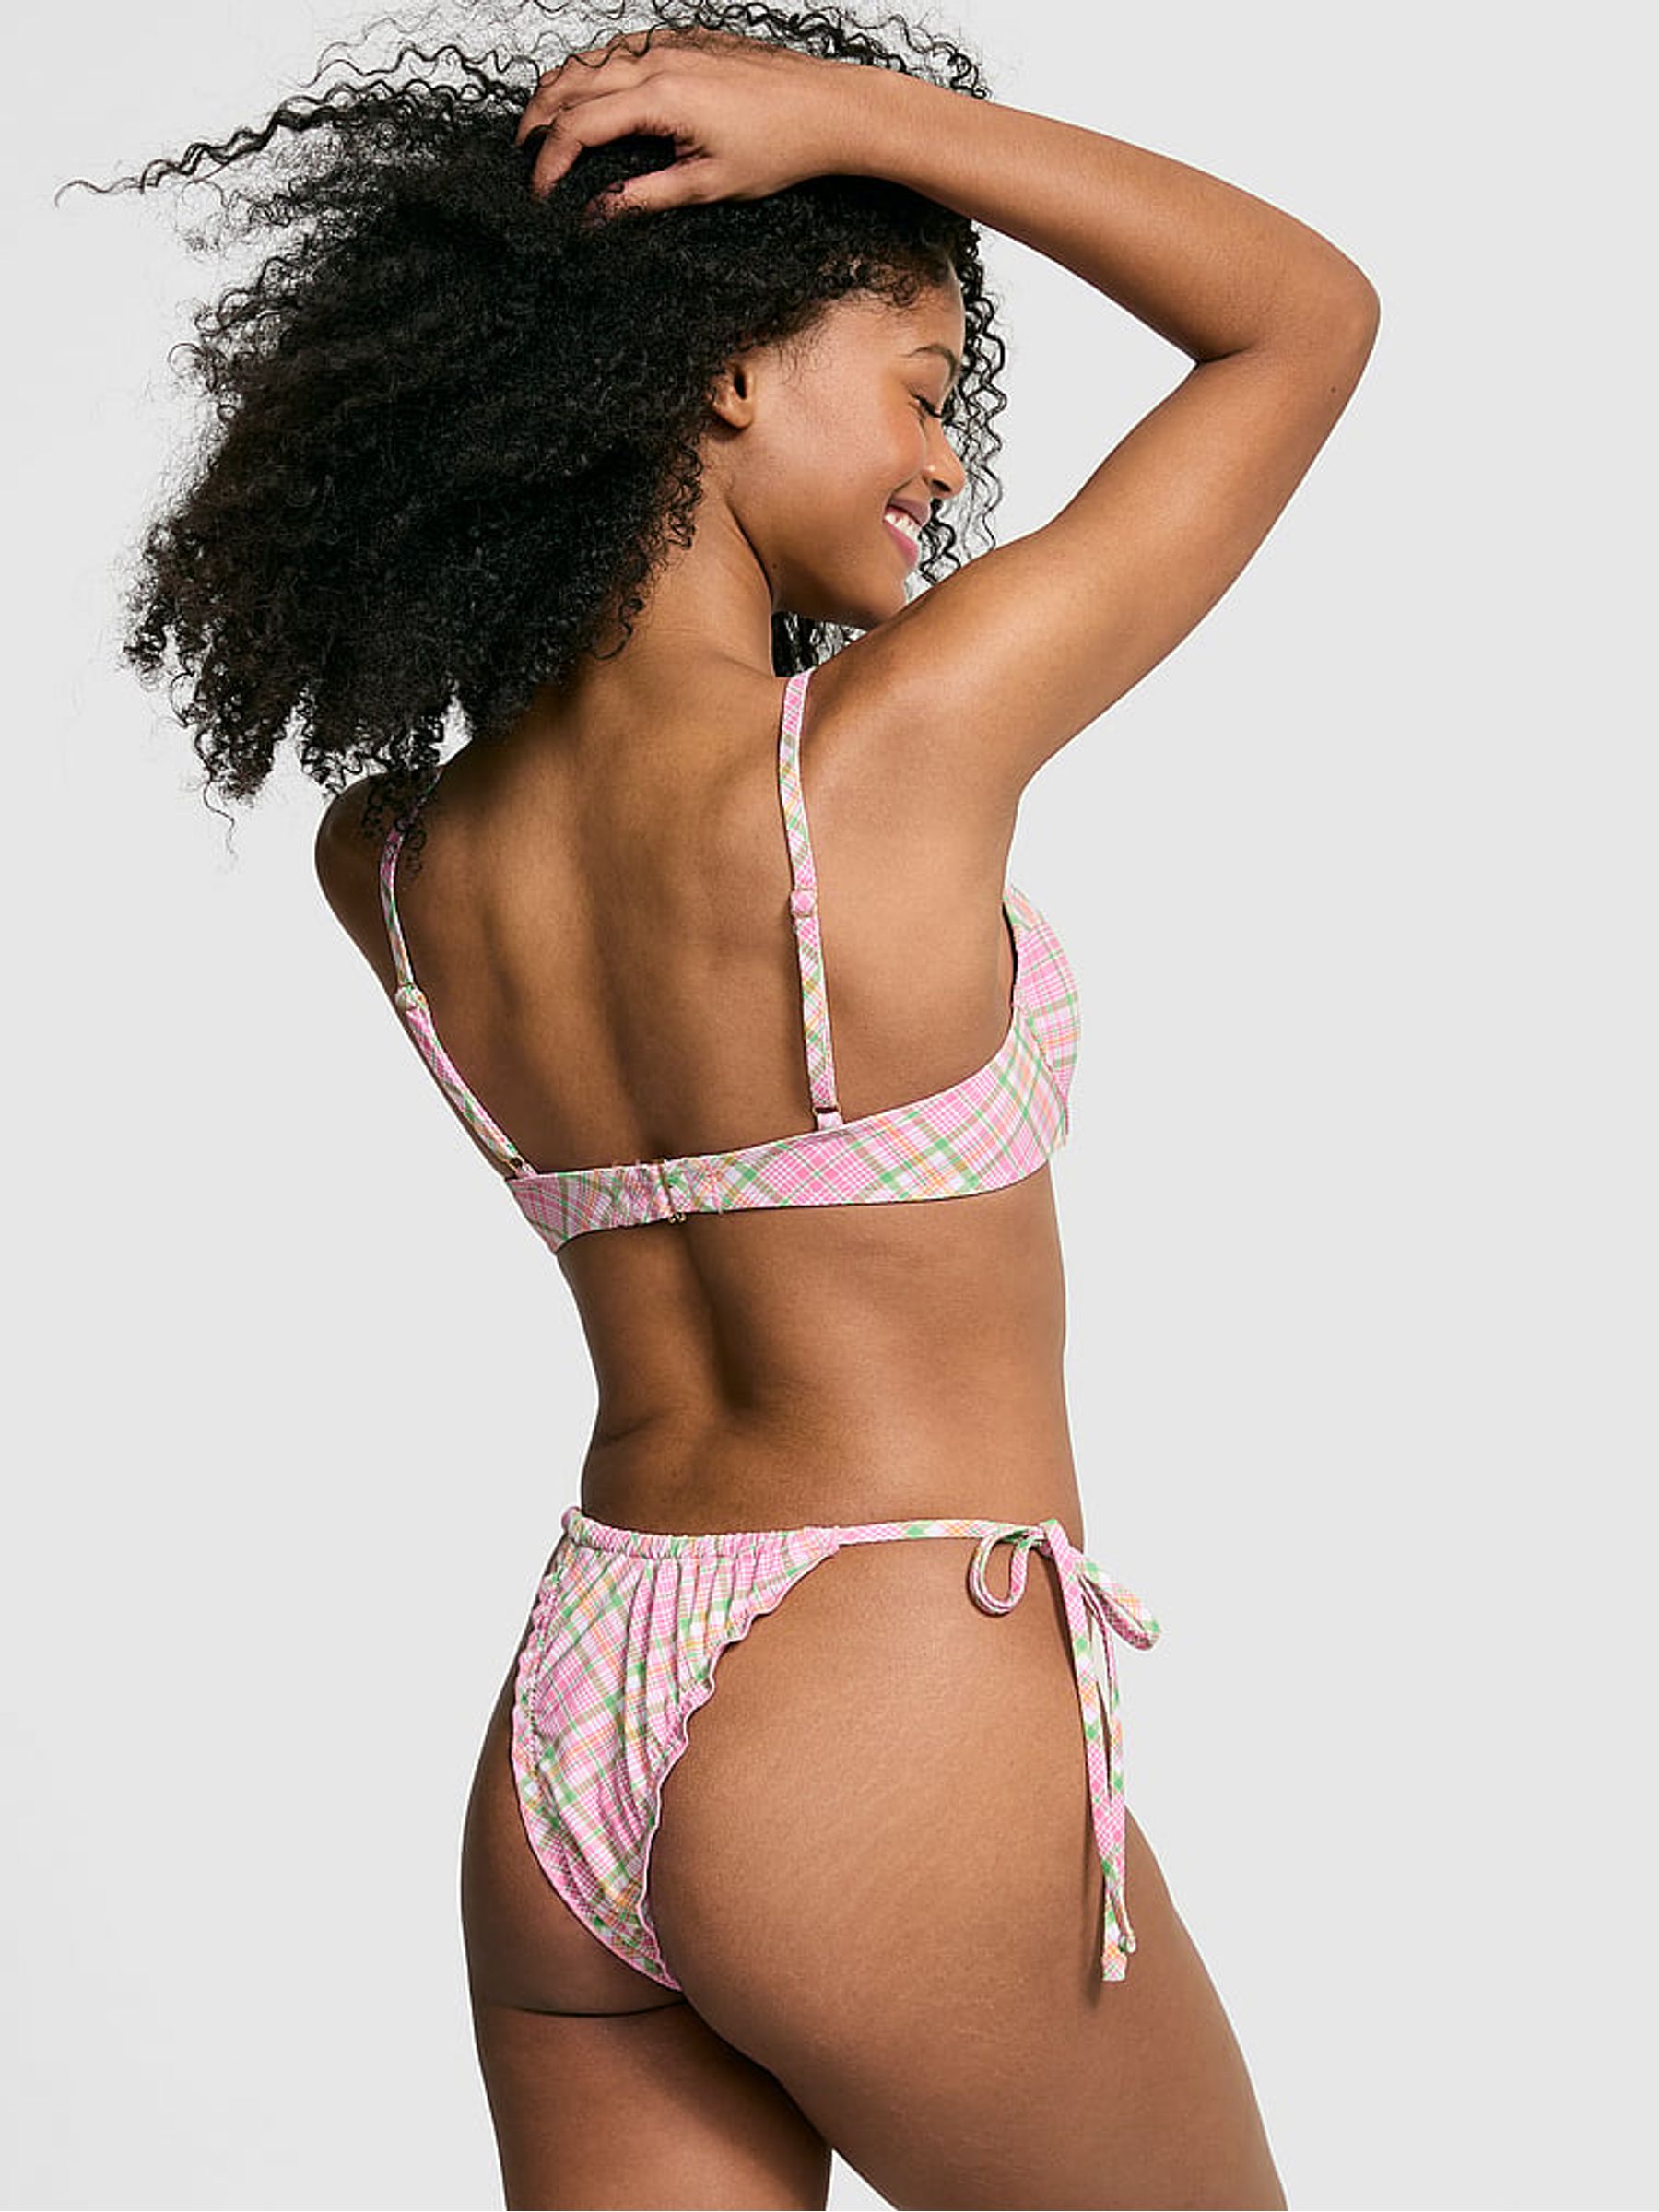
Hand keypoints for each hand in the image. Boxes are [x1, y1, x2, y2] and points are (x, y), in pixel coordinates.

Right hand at [514, 27, 867, 213]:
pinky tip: (594, 94)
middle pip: (571, 83)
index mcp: (659, 97)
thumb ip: (643, 197)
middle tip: (525, 155)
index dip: (549, 163)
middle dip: (540, 121)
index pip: (579, 128)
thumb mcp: (707, 185)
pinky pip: (624, 48)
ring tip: (546, 125)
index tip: (539, 194)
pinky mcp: (686, 39)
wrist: (827, 108)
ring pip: (592, 59)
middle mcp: (658, 60)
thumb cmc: (780, 146)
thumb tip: (596, 215)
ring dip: (562, 90)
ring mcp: (671, 43)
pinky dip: (596, 71)